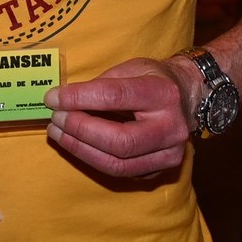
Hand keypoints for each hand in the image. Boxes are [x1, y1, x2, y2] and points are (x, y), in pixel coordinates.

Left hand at [44, 57, 196, 177]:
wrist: (188, 99)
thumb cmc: (153, 79)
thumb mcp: (131, 68)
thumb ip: (101, 84)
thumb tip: (62, 100)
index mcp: (163, 94)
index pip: (115, 97)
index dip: (79, 98)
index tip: (53, 98)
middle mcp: (170, 128)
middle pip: (118, 140)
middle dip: (79, 130)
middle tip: (55, 118)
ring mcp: (168, 154)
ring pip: (117, 164)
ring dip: (80, 149)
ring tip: (58, 133)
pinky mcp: (159, 171)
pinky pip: (119, 172)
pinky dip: (92, 159)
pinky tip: (76, 145)